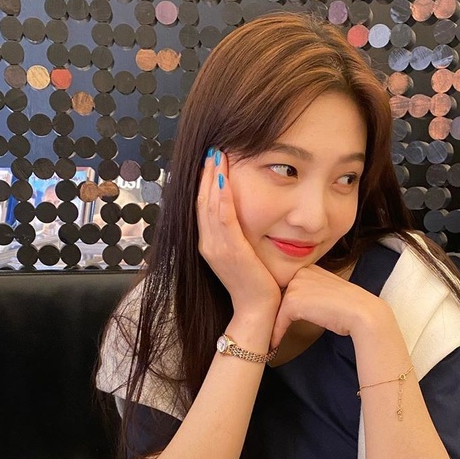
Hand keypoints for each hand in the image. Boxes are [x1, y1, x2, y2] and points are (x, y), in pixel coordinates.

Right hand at [196, 149, 280, 317]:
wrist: (257, 311)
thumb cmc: (255, 283)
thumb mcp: (242, 254)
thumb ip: (237, 234)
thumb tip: (241, 214)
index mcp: (208, 243)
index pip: (202, 205)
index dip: (205, 180)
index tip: (211, 159)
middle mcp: (207, 243)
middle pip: (201, 199)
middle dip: (206, 172)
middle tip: (212, 147)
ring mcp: (216, 247)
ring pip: (209, 204)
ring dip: (213, 177)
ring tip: (217, 154)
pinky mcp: (230, 251)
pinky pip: (223, 218)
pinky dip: (222, 196)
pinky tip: (225, 177)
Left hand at [271, 265, 390, 348]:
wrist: (362, 313)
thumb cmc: (351, 307)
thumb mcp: (330, 291)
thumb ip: (315, 291)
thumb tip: (302, 303)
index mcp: (311, 268)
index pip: (291, 286)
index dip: (286, 302)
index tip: (278, 316)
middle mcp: (301, 272)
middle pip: (281, 295)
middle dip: (276, 312)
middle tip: (269, 328)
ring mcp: (296, 285)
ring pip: (277, 308)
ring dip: (274, 324)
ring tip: (271, 336)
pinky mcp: (292, 301)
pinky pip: (278, 320)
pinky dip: (276, 333)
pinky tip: (274, 344)